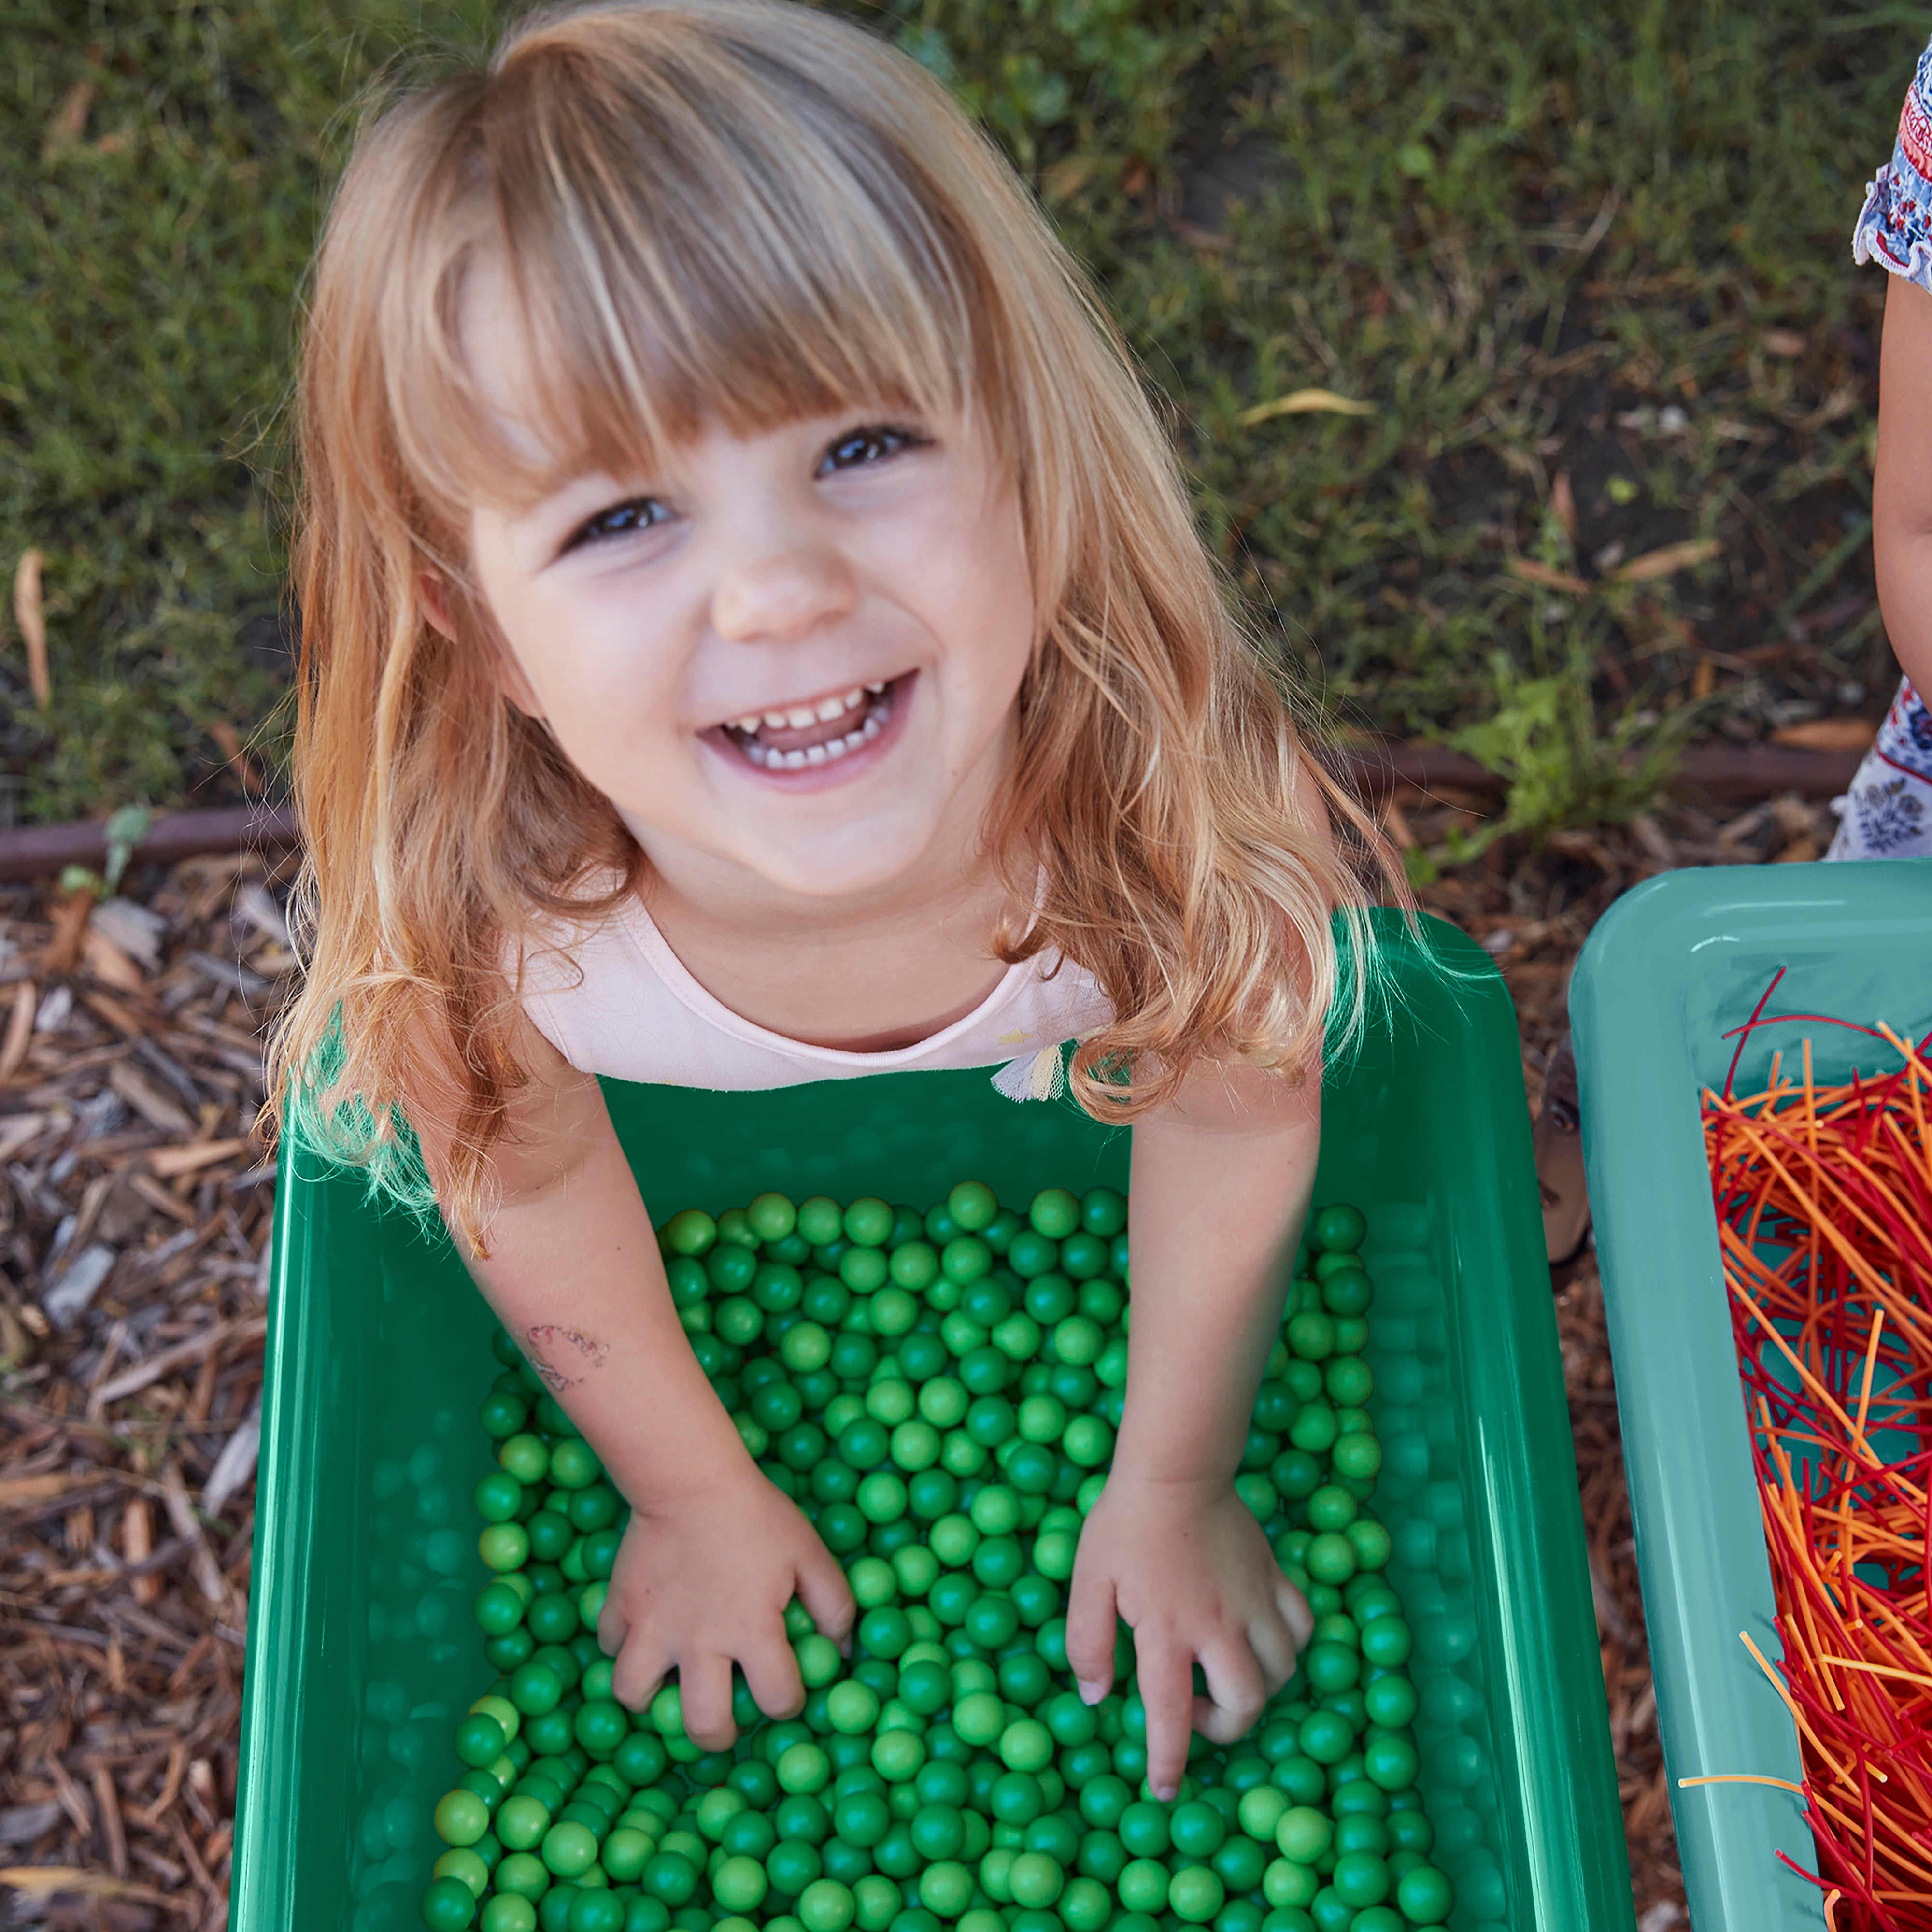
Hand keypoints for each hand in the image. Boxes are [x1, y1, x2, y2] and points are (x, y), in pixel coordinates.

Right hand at [597, 1463, 853, 1749]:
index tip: (784, 1690)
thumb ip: (835, 1605)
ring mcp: (652, 1628)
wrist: (691, 1478)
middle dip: (718, 1734)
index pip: (778, 1698)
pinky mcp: (618, 1607)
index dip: (788, 1702)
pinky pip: (609, 1647)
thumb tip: (845, 1651)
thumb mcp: (810, 1553)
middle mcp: (700, 1642)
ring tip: (670, 1681)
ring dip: (651, 1696)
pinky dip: (623, 1647)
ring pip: (634, 1695)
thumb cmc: (757, 1515)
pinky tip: (644, 1632)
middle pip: (704, 1725)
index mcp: (753, 1630)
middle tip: (723, 1718)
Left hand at [1065, 1473, 1312, 1799]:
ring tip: (1224, 1673)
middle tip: (1196, 1711)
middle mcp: (1218, 1624)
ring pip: (1281, 1672)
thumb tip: (1095, 1697)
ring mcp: (1253, 1601)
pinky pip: (1301, 1628)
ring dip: (1257, 1689)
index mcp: (1166, 1629)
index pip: (1171, 1714)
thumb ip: (1087, 1643)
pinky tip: (1261, 1639)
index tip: (1165, 1789)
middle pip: (1246, 1705)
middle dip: (1223, 1728)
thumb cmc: (1124, 1525)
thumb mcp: (1087, 1581)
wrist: (1175, 1469)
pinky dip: (1288, 1645)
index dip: (1168, 1761)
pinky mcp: (1274, 1577)